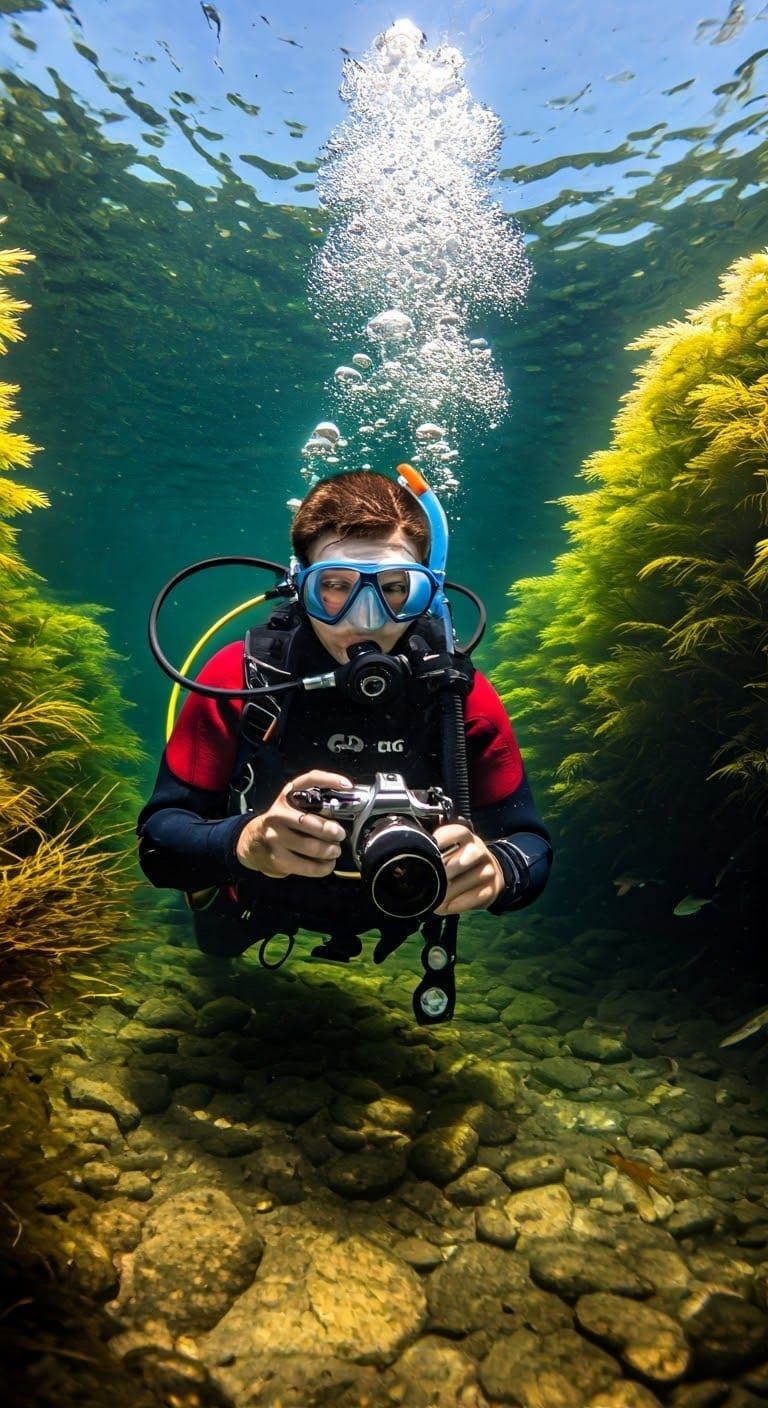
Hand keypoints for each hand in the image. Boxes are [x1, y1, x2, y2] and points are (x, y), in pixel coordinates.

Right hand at [236, 770, 351, 878]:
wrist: (253, 842)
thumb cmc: (281, 822)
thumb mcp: (291, 805)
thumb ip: (312, 801)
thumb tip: (346, 805)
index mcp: (286, 797)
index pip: (308, 780)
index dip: (329, 780)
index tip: (347, 786)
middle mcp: (278, 815)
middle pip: (310, 822)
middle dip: (331, 830)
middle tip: (341, 834)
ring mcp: (276, 838)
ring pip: (310, 847)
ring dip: (329, 850)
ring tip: (335, 850)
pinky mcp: (278, 860)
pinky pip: (307, 866)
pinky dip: (323, 867)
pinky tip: (327, 864)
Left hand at [432, 822, 503, 916]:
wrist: (491, 875)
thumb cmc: (461, 864)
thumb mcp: (452, 853)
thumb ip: (437, 854)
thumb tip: (410, 864)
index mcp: (467, 838)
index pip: (459, 832)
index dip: (445, 837)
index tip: (431, 846)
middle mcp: (480, 851)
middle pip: (471, 854)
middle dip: (450, 868)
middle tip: (433, 880)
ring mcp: (489, 869)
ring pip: (474, 877)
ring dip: (452, 891)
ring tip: (435, 900)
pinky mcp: (493, 887)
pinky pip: (478, 896)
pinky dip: (460, 903)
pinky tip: (447, 907)